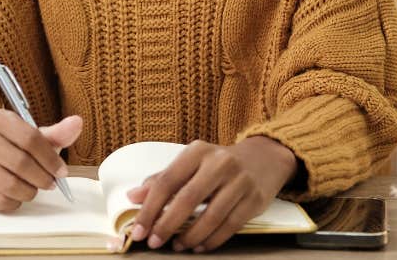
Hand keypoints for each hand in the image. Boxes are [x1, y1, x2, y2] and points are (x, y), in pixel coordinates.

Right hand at [0, 110, 81, 210]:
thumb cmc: (11, 144)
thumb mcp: (32, 135)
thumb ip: (56, 133)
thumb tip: (77, 123)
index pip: (30, 139)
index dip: (50, 159)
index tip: (61, 171)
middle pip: (20, 163)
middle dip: (42, 178)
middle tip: (49, 183)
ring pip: (9, 185)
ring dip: (29, 192)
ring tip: (33, 188)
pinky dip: (13, 202)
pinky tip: (16, 195)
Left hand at [126, 136, 296, 252]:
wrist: (263, 158)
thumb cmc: (218, 162)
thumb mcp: (191, 162)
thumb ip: (163, 179)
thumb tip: (133, 197)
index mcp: (197, 151)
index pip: (167, 180)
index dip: (150, 207)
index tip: (139, 229)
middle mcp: (219, 163)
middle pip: (187, 199)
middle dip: (167, 224)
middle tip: (154, 242)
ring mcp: (239, 181)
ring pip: (210, 216)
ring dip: (190, 236)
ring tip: (176, 246)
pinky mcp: (254, 200)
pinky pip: (230, 226)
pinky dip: (212, 240)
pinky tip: (199, 246)